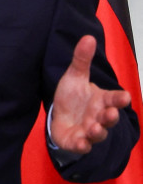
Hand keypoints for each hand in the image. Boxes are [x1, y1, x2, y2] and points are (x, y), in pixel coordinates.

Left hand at [50, 35, 131, 153]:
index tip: (125, 96)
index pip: (114, 98)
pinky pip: (82, 146)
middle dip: (111, 117)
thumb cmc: (73, 97)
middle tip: (110, 113)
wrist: (59, 115)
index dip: (119, 98)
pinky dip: (82, 146)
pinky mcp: (77, 141)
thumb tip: (88, 37)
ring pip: (98, 133)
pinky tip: (81, 143)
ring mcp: (89, 130)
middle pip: (109, 118)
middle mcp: (99, 116)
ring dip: (97, 132)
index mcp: (102, 100)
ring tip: (94, 128)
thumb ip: (82, 60)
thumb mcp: (74, 76)